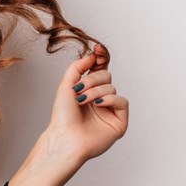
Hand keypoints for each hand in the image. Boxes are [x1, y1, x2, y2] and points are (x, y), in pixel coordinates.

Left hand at [45, 43, 128, 163]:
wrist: (65, 137)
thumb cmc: (63, 116)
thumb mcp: (66, 85)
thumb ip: (78, 67)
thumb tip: (92, 55)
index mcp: (88, 90)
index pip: (99, 69)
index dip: (100, 57)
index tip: (97, 48)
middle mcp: (100, 99)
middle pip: (106, 75)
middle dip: (92, 79)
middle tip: (78, 89)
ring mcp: (110, 110)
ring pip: (112, 88)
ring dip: (96, 91)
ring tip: (82, 101)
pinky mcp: (119, 121)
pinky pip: (122, 101)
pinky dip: (110, 100)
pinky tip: (98, 105)